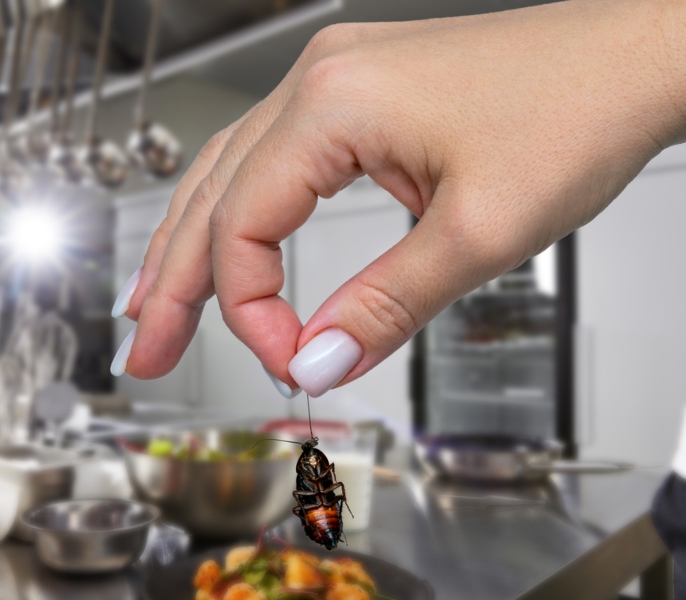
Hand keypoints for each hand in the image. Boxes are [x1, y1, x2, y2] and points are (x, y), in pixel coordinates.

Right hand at [112, 0, 685, 396]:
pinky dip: (238, 212)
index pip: (244, 226)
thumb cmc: (575, 114)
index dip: (250, 309)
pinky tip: (221, 244)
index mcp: (332, 105)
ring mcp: (331, 81)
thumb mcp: (478, 234)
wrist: (638, 55)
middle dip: (173, 283)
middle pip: (212, 196)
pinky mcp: (354, 94)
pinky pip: (270, 159)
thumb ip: (384, 306)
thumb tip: (315, 364)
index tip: (287, 360)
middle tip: (143, 353)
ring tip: (156, 307)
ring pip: (229, 174)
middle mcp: (317, 82)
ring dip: (191, 246)